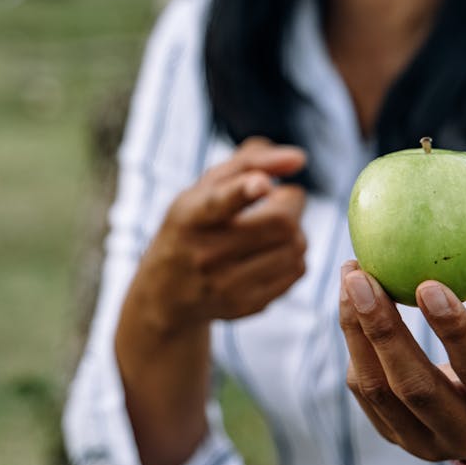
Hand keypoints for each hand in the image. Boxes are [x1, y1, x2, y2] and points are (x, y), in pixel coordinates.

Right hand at [134, 136, 307, 334]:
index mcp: (190, 215)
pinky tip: (273, 251)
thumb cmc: (194, 223)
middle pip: (281, 222)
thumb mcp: (206, 186)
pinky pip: (297, 270)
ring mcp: (225, 285)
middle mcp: (204, 253)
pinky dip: (295, 254)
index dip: (244, 190)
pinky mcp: (246, 305)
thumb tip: (299, 159)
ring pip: (295, 247)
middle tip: (281, 198)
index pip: (219, 203)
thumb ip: (251, 160)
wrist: (166, 291)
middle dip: (292, 202)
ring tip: (275, 226)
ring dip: (296, 229)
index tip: (262, 183)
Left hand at [339, 208, 465, 464]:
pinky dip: (354, 346)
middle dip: (381, 329)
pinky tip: (351, 305)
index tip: (425, 283)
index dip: (451, 329)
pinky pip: (364, 393)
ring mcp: (427, 442)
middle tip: (359, 276)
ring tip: (350, 280)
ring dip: (356, 332)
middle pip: (414, 385)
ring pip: (379, 390)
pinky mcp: (396, 438)